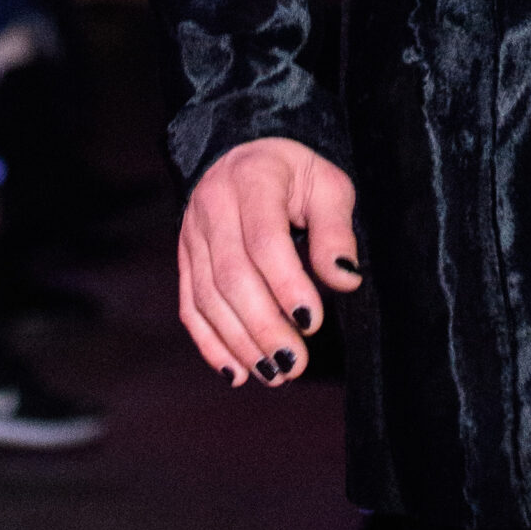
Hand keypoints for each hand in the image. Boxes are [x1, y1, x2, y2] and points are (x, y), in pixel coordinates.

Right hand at [177, 135, 362, 390]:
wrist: (245, 155)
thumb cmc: (296, 175)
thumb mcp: (328, 186)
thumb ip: (335, 230)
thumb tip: (345, 278)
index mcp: (252, 179)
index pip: (264, 240)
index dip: (286, 285)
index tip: (313, 322)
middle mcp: (213, 206)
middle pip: (231, 276)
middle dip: (263, 326)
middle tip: (295, 363)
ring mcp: (192, 234)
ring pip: (207, 298)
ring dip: (240, 343)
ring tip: (275, 374)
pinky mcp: (184, 259)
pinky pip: (190, 307)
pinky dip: (211, 344)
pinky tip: (238, 372)